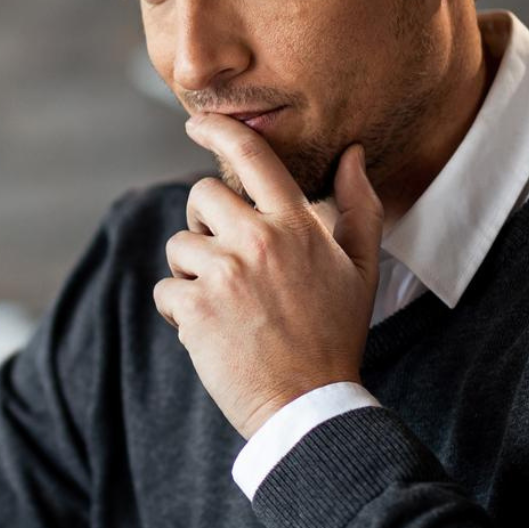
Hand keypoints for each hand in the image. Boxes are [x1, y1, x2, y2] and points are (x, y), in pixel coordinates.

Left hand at [154, 114, 382, 438]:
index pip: (251, 156)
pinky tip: (211, 333)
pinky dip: (180, 311)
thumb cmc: (335, 335)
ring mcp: (224, 273)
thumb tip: (352, 153)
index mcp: (296, 225)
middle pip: (201, 196)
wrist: (309, 405)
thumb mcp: (361, 269)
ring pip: (180, 246)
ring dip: (192, 273)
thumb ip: (359, 206)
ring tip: (225, 307)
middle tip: (226, 262)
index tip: (197, 122)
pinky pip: (167, 290)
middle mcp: (258, 240)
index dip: (219, 129)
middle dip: (204, 224)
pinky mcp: (195, 308)